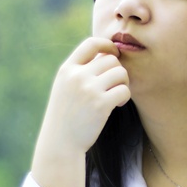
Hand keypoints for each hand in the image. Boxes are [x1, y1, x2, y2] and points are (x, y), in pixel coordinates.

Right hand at [31, 38, 130, 186]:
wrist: (60, 144)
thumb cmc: (66, 116)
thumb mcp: (65, 88)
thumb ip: (80, 71)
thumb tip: (108, 55)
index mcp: (67, 70)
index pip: (90, 43)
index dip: (107, 44)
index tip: (114, 53)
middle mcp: (77, 76)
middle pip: (111, 59)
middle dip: (117, 71)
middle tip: (115, 86)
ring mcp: (88, 89)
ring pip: (120, 72)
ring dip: (123, 83)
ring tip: (116, 96)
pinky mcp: (101, 104)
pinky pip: (124, 90)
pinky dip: (125, 97)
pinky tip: (118, 105)